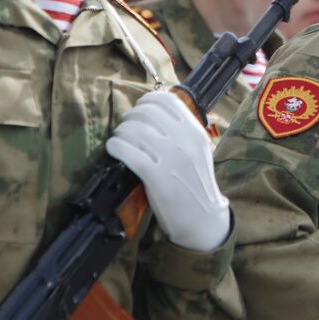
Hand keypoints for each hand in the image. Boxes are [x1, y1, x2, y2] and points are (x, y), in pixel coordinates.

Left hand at [107, 90, 230, 251]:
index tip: (139, 112)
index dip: (146, 102)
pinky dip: (115, 147)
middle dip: (129, 118)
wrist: (203, 219)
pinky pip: (127, 151)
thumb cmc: (195, 185)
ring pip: (133, 130)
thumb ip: (181, 131)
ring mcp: (171, 158)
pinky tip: (115, 151)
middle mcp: (185, 140)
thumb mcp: (197, 151)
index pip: (166, 100)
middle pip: (145, 112)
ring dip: (120, 133)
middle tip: (126, 130)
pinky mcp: (157, 177)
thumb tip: (151, 113)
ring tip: (120, 142)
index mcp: (195, 131)